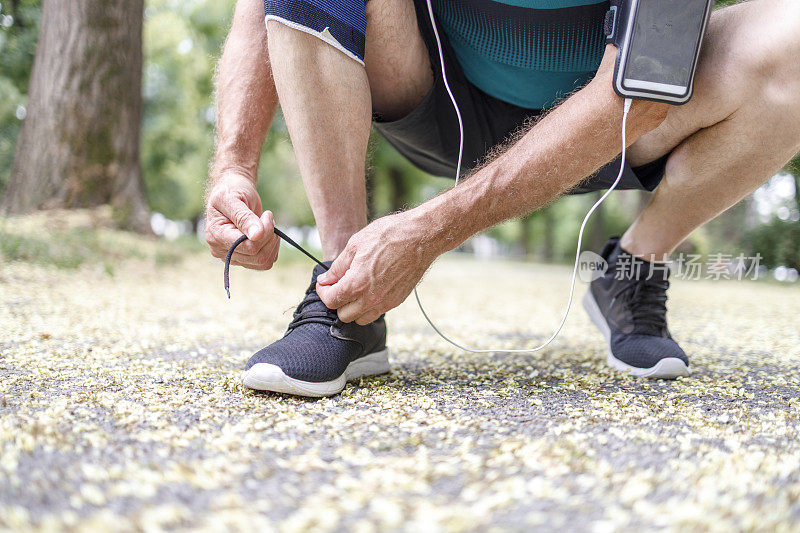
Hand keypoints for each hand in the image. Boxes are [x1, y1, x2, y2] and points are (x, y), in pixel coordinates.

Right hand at [205, 172, 279, 269]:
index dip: (264, 233)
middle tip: (268, 217)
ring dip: (272, 242)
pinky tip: (266, 233)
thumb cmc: (232, 191)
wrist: (231, 192)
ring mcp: (232, 256)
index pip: (248, 247)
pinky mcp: (243, 259)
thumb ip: (244, 217)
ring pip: (263, 262)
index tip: (267, 214)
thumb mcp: (234, 198)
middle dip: (269, 236)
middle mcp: (221, 250)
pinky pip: (265, 262)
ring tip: (267, 224)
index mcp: (216, 235)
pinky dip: (271, 247)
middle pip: (258, 256)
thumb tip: (256, 235)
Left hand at [316, 212, 439, 324]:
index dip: (323, 291)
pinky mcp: (397, 301)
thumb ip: (337, 267)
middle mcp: (371, 299)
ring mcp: (386, 302)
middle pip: (343, 315)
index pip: (331, 301)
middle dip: (336, 301)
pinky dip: (368, 307)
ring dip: (352, 308)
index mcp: (357, 284)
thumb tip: (325, 280)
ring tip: (353, 289)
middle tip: (338, 285)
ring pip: (360, 319)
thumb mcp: (355, 244)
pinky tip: (369, 289)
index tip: (324, 282)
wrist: (421, 236)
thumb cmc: (388, 235)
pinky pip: (377, 312)